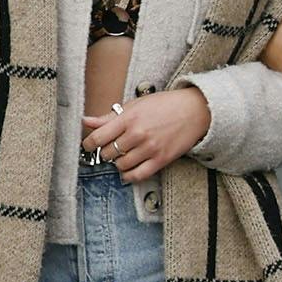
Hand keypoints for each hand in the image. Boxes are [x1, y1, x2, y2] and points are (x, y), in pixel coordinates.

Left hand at [82, 86, 211, 182]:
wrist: (195, 110)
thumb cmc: (165, 105)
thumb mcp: (134, 105)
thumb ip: (109, 116)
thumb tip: (86, 121)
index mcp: (128, 118)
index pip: (97, 137)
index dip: (88, 144)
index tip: (89, 145)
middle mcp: (137, 134)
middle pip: (107, 153)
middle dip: (105, 152)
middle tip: (109, 148)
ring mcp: (150, 148)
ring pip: (121, 165)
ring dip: (117, 163)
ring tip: (122, 156)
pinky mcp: (161, 159)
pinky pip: (138, 175)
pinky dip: (129, 175)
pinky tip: (128, 170)